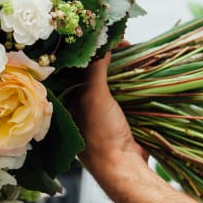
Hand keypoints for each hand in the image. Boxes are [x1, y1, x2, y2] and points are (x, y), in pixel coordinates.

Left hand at [74, 51, 149, 197]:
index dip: (84, 49)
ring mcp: (97, 109)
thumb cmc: (101, 135)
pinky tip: (137, 66)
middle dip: (104, 54)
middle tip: (119, 39)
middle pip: (89, 70)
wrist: (124, 167)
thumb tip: (100, 45)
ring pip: (106, 78)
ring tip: (130, 47)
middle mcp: (77, 102)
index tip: (99, 34)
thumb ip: (95, 70)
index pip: (71, 66)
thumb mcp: (94, 97)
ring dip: (118, 64)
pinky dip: (128, 77)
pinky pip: (120, 89)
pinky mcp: (115, 114)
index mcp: (65, 100)